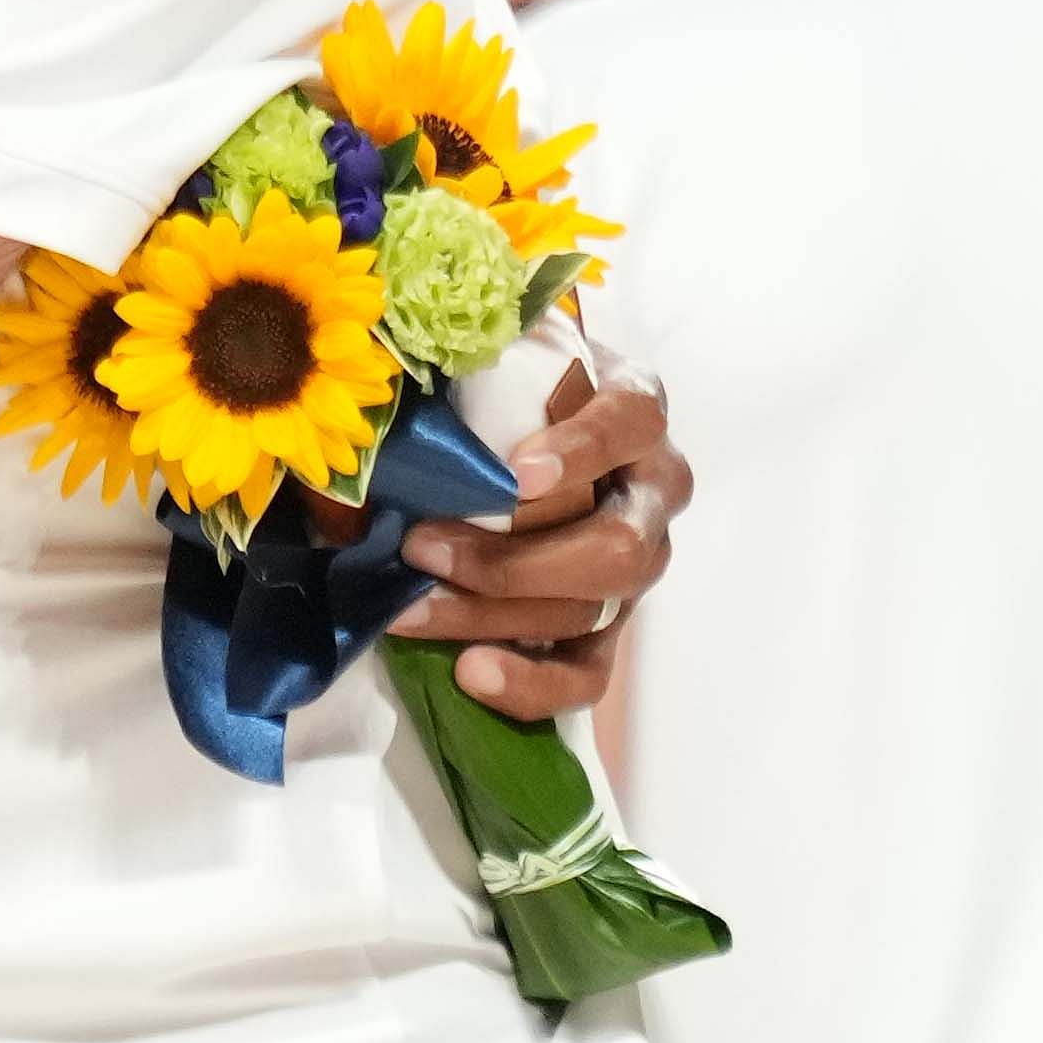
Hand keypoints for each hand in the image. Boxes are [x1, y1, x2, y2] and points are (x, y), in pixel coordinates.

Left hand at [390, 364, 688, 718]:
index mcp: (636, 410)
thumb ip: (469, 366)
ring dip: (491, 615)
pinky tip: (470, 672)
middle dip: (513, 560)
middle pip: (617, 547)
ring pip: (593, 611)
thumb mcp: (502, 358)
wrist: (540, 424)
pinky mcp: (614, 624)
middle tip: (419, 547)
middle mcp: (655, 490)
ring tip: (410, 610)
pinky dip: (531, 684)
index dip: (580, 450)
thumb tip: (386, 385)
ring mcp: (642, 563)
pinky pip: (589, 674)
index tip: (515, 471)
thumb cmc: (514, 386)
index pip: (629, 424)